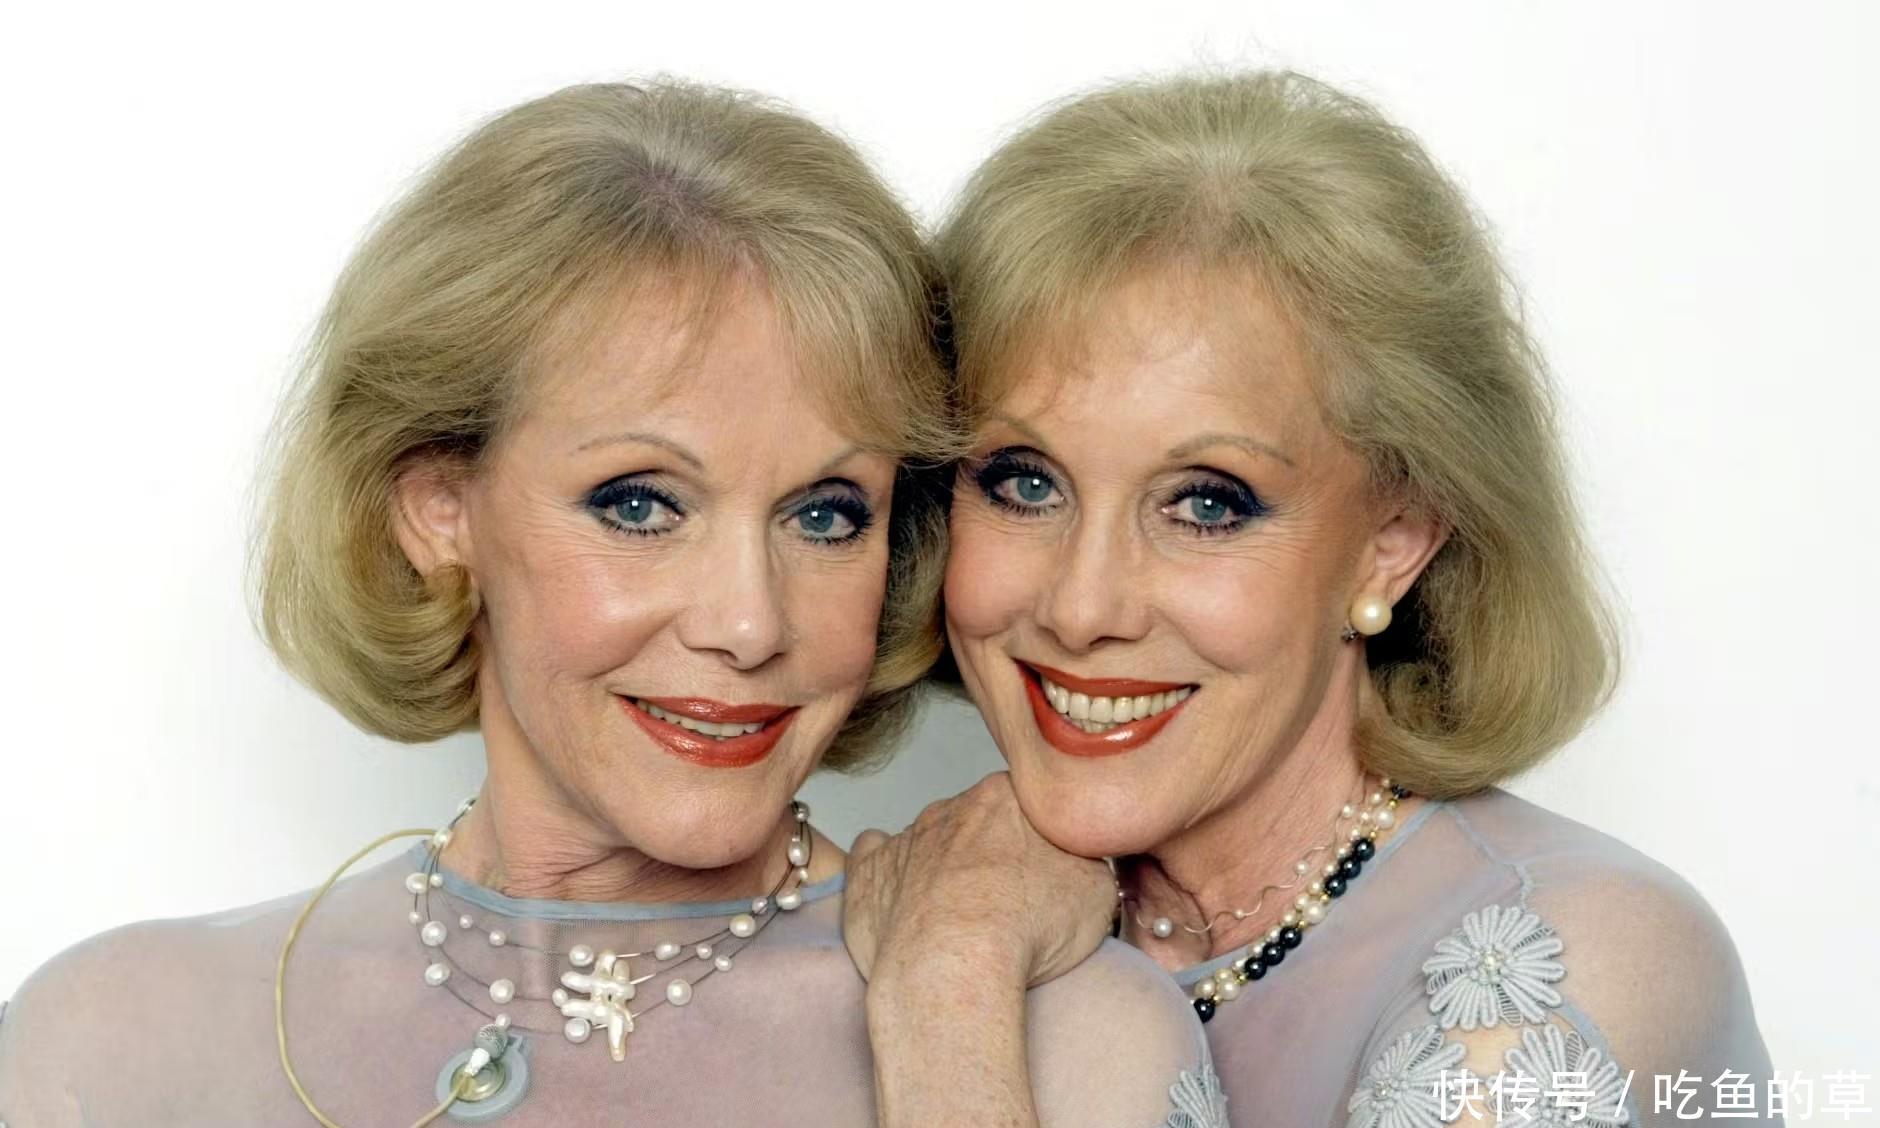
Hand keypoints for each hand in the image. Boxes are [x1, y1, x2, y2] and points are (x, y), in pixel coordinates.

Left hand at [843, 771, 1116, 988]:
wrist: (955, 967)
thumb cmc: (1026, 928)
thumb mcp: (1097, 891)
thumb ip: (1088, 862)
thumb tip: (1082, 863)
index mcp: (1004, 797)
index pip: (1027, 806)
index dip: (1039, 844)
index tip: (1046, 879)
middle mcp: (951, 808)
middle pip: (977, 825)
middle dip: (991, 857)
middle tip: (1010, 907)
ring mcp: (904, 838)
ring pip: (929, 843)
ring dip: (944, 872)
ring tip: (962, 924)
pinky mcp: (867, 874)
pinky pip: (873, 857)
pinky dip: (886, 873)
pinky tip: (899, 899)